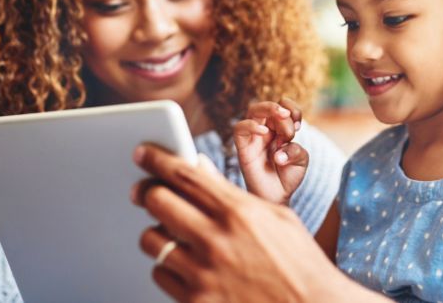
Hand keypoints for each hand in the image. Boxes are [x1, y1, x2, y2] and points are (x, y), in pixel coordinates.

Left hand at [131, 143, 386, 302]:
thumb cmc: (299, 265)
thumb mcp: (276, 218)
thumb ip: (232, 191)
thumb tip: (198, 167)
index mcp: (239, 212)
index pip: (184, 174)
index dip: (156, 159)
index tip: (143, 154)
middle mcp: (216, 240)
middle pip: (157, 201)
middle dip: (148, 192)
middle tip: (147, 192)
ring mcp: (203, 274)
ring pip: (152, 240)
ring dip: (158, 233)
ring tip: (174, 234)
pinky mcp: (195, 302)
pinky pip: (160, 274)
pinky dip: (168, 268)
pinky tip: (185, 265)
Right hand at [234, 98, 308, 204]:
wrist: (277, 196)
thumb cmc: (288, 176)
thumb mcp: (300, 161)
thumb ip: (296, 151)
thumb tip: (279, 152)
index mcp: (280, 128)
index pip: (284, 105)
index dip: (293, 109)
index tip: (298, 126)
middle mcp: (266, 129)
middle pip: (268, 105)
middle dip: (281, 110)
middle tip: (291, 128)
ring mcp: (254, 137)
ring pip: (252, 110)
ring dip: (268, 111)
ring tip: (279, 128)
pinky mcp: (243, 148)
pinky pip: (239, 129)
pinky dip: (251, 126)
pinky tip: (263, 132)